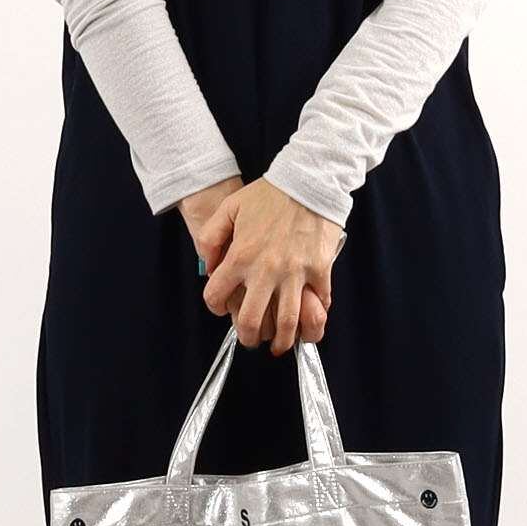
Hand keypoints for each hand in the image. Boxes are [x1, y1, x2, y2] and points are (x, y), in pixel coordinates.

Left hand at [194, 179, 342, 354]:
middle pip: (253, 321)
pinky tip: (309, 321)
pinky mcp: (320, 271)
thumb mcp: (229, 207)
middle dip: (249, 337)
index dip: (215, 306)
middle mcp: (266, 271)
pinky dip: (315, 317)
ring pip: (288, 322)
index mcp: (240, 257)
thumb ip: (210, 236)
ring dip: (283, 340)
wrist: (309, 180)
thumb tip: (207, 264)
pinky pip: (319, 302)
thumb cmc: (270, 194)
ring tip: (281, 345)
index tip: (222, 307)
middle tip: (252, 339)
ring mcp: (295, 273)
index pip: (217, 296)